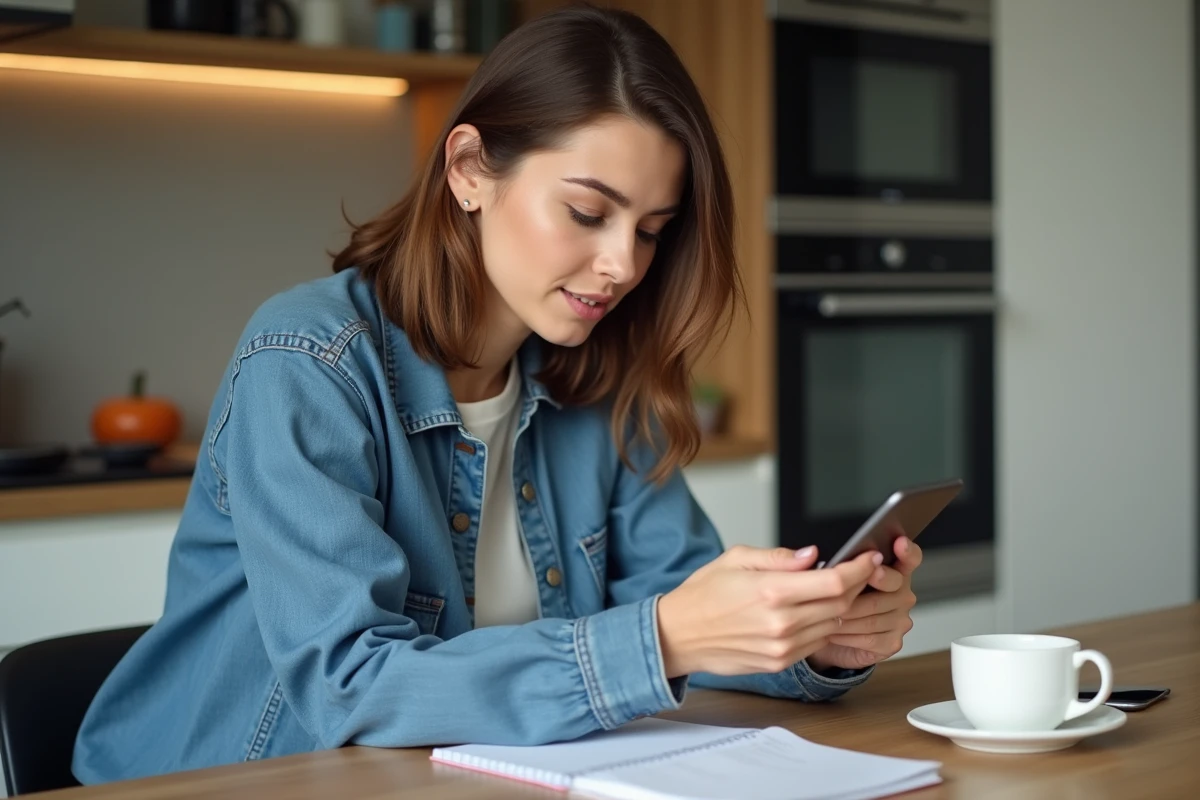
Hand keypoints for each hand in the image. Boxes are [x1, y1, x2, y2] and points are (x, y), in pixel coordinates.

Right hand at [656, 545, 880, 677]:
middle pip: (841, 604)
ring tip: (838, 589)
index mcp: (771, 591)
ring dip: (842, 606)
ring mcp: (782, 647)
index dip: (859, 569)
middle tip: (861, 570)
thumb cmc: (703, 594)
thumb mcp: (735, 559)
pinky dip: (823, 624)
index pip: (834, 581)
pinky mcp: (779, 663)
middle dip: (857, 585)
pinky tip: (816, 610)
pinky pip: (815, 642)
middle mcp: (781, 623)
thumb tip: (813, 555)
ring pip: (833, 625)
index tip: (869, 558)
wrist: (678, 636)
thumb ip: (779, 557)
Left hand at [806, 536, 921, 671]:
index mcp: (891, 569)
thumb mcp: (822, 577)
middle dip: (864, 584)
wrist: (823, 636)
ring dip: (847, 613)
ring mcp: (899, 619)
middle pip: (893, 584)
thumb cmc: (827, 601)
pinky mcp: (892, 642)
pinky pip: (871, 636)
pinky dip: (848, 634)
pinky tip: (832, 631)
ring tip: (824, 613)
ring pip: (876, 612)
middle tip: (846, 585)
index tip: (899, 543)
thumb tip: (811, 554)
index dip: (907, 550)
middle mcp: (901, 592)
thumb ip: (820, 562)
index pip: (909, 557)